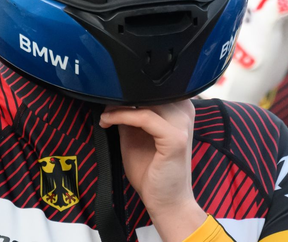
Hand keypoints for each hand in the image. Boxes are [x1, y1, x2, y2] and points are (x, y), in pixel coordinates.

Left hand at [100, 102, 205, 241]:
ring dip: (120, 105)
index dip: (128, 89)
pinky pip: (144, 117)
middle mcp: (185, 111)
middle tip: (103, 104)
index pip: (153, 87)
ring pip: (146, 100)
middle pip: (150, 90)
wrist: (167, 201)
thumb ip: (130, 115)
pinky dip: (122, 116)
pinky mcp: (175, 138)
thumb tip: (113, 98)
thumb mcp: (136, 135)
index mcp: (180, 108)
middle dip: (122, 95)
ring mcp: (182, 124)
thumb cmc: (153, 171)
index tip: (107, 96)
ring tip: (105, 115)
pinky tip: (108, 121)